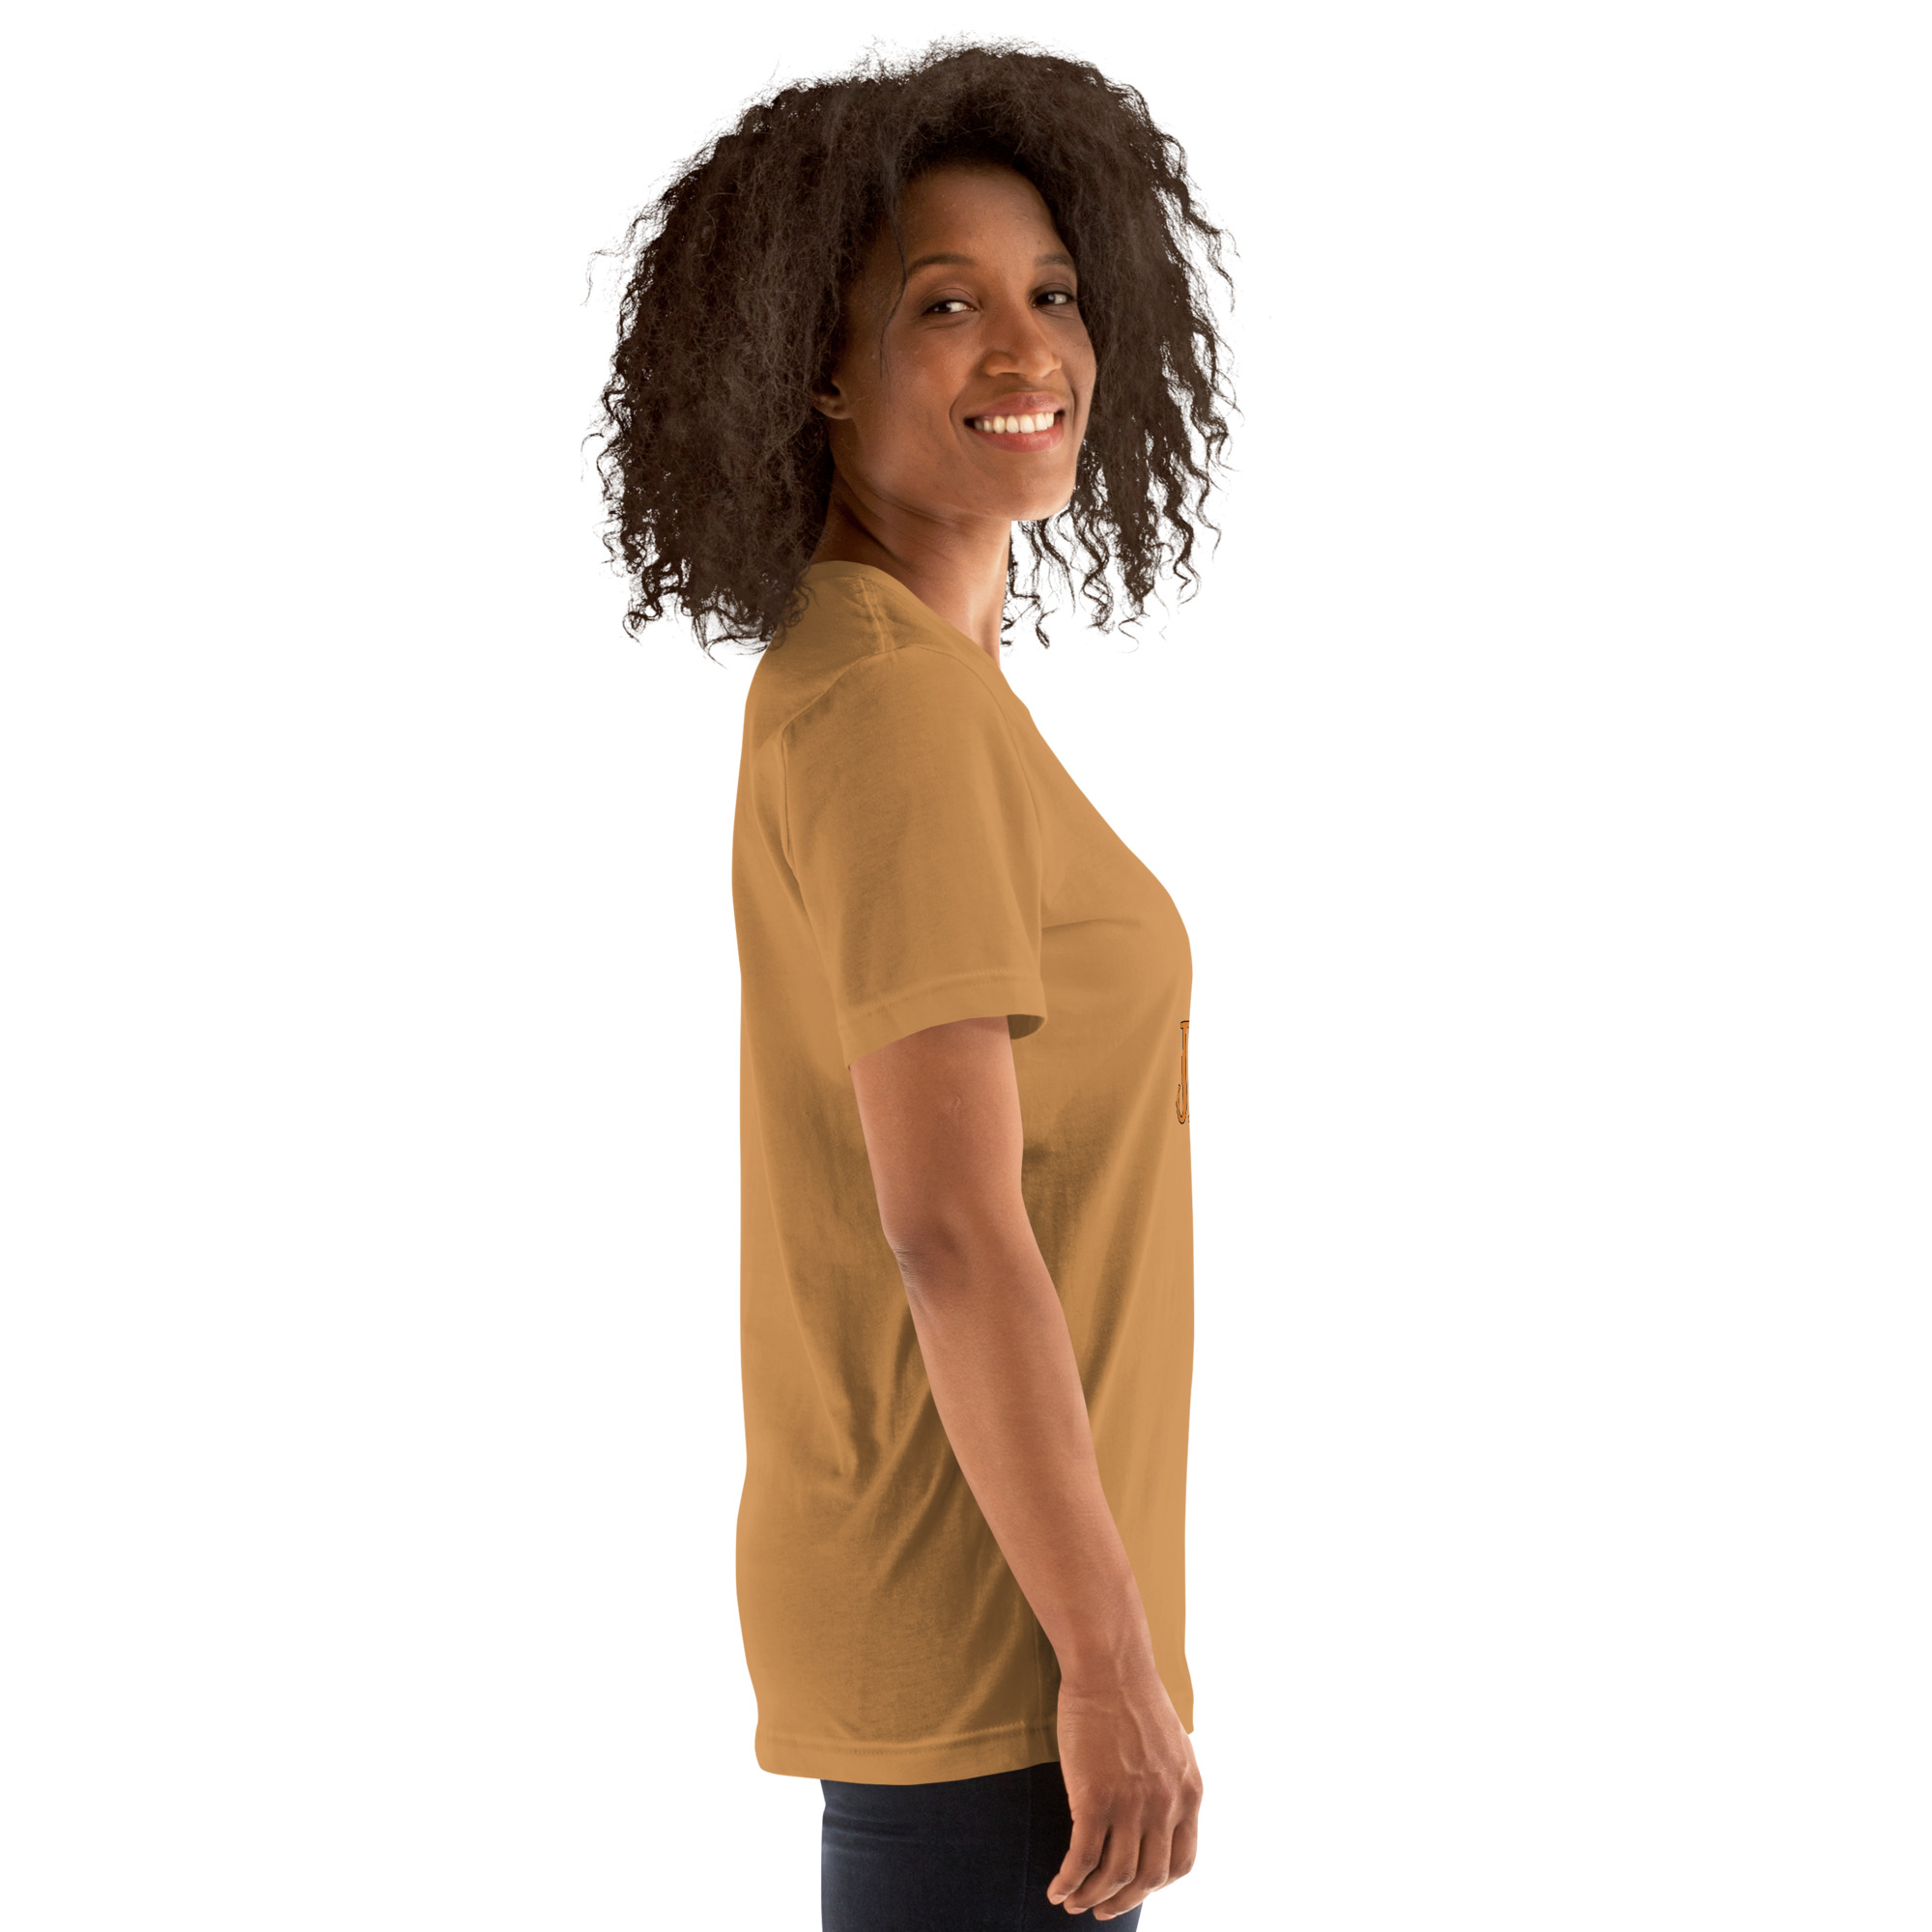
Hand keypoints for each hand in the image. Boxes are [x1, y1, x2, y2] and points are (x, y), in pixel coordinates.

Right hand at [1046, 1664, 1201, 1919]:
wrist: (1109, 1665)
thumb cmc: (1132, 1696)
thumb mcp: (1171, 1744)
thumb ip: (1169, 1781)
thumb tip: (1157, 1811)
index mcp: (1188, 1792)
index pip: (1182, 1861)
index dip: (1157, 1883)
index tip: (1136, 1888)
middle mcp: (1166, 1805)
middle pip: (1148, 1877)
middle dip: (1122, 1901)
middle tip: (1100, 1910)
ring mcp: (1131, 1804)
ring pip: (1114, 1875)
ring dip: (1091, 1898)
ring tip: (1071, 1903)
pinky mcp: (1094, 1798)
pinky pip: (1082, 1858)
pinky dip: (1068, 1881)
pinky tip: (1056, 1888)